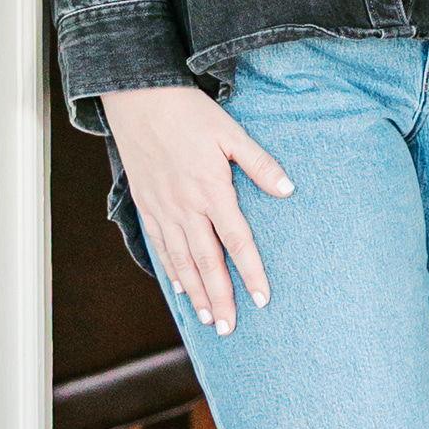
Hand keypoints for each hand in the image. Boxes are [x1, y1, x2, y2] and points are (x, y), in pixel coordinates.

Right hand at [100, 82, 291, 333]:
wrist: (139, 99)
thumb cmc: (190, 113)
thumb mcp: (232, 132)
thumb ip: (260, 164)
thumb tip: (289, 189)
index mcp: (211, 190)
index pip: (237, 242)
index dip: (250, 273)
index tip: (263, 300)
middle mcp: (186, 207)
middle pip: (207, 262)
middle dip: (220, 298)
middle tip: (230, 328)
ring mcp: (163, 209)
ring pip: (181, 261)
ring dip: (195, 293)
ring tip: (208, 320)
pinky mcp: (146, 205)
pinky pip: (160, 246)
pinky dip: (171, 271)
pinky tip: (180, 289)